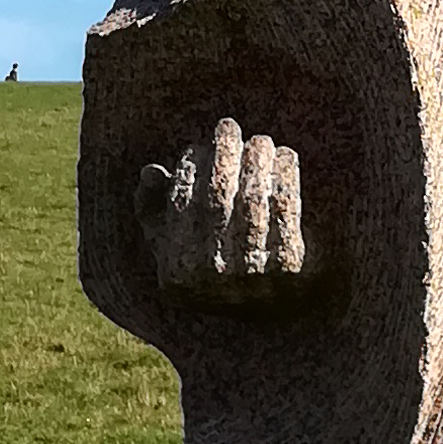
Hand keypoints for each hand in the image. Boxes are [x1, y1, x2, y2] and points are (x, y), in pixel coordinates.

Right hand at [137, 118, 308, 299]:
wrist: (272, 315)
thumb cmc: (211, 269)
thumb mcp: (169, 249)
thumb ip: (152, 211)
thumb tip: (151, 171)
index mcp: (179, 271)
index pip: (182, 206)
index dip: (190, 168)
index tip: (198, 145)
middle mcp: (214, 276)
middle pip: (218, 199)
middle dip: (223, 154)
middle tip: (229, 128)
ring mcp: (255, 274)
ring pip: (253, 201)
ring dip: (256, 161)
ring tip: (258, 140)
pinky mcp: (291, 269)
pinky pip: (286, 211)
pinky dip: (286, 177)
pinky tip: (284, 156)